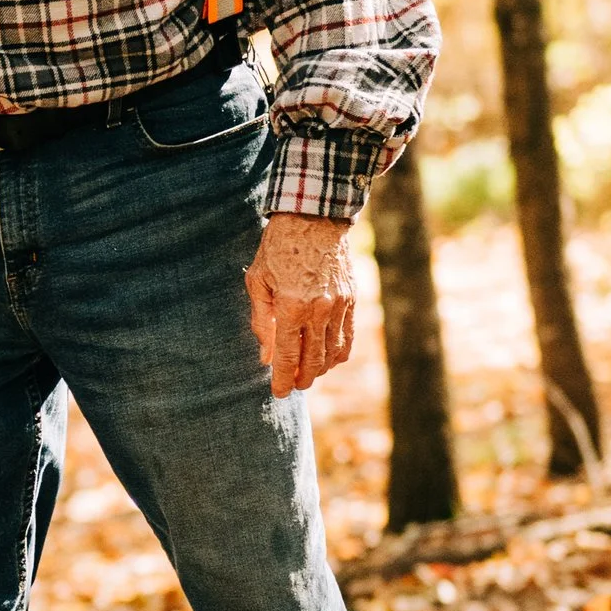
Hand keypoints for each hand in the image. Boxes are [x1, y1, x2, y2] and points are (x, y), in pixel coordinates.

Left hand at [246, 212, 356, 395]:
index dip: (282, 379)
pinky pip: (347, 338)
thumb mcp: (258, 281)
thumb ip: (261, 322)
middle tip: (291, 386)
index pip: (287, 356)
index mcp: (291, 306)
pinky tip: (326, 357)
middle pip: (313, 361)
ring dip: (320, 370)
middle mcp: (318, 310)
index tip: (278, 393)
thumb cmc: (278, 247)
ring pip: (333, 354)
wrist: (314, 217)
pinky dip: (337, 354)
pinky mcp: (352, 300)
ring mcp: (339, 306)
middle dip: (301, 379)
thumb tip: (265, 356)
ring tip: (307, 374)